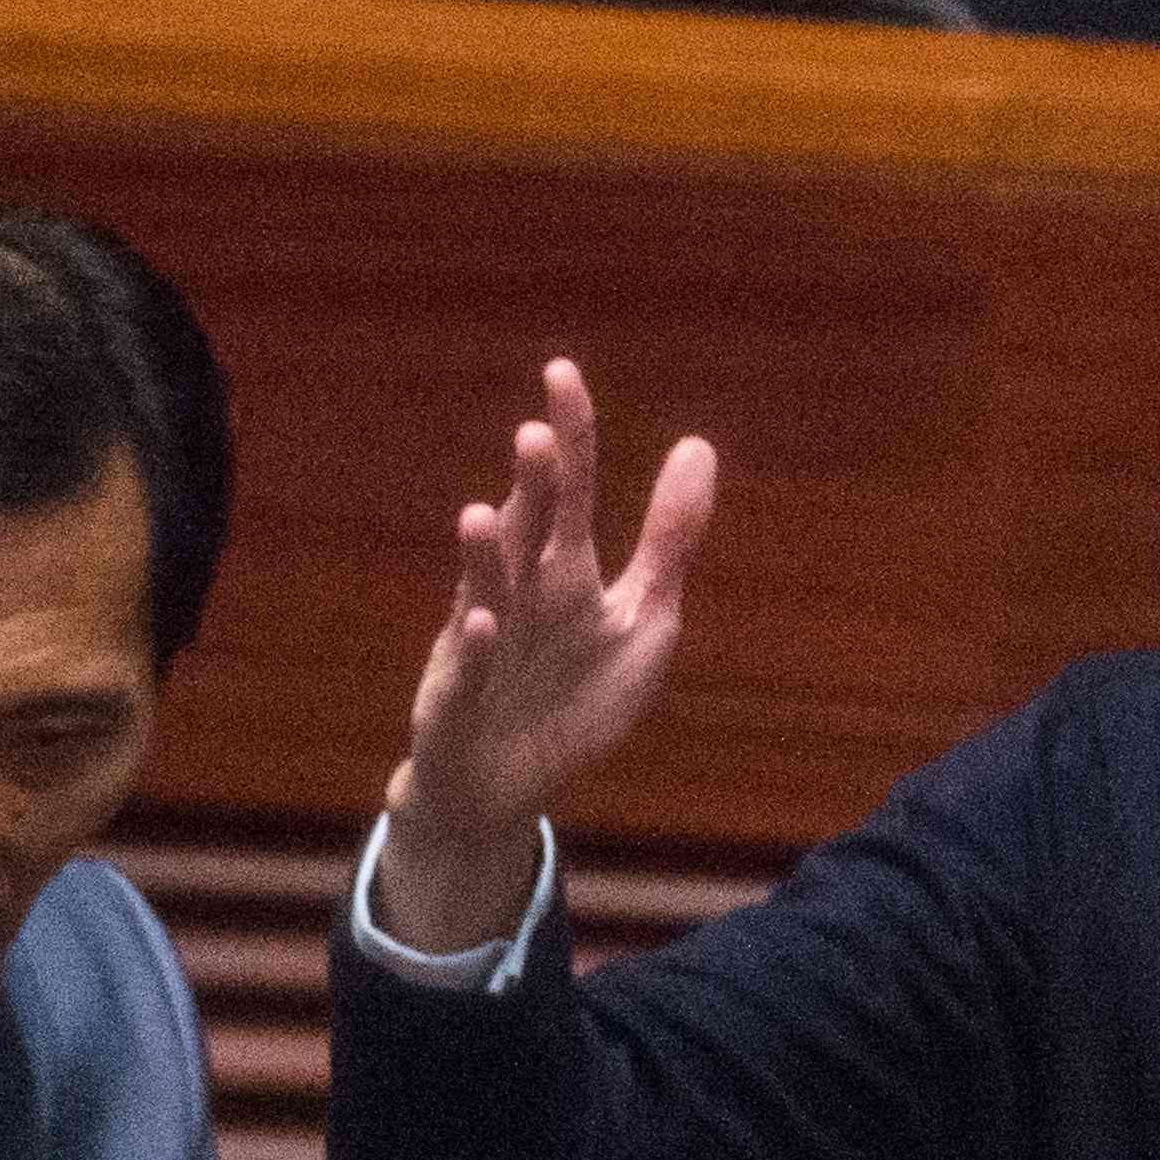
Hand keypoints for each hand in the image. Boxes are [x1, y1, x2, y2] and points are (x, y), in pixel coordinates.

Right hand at [375, 358, 719, 948]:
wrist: (503, 786)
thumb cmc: (572, 698)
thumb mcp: (642, 620)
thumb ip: (669, 540)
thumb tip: (700, 444)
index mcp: (564, 573)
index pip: (569, 493)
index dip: (570, 438)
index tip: (563, 373)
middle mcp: (518, 596)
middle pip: (525, 532)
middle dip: (528, 492)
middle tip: (534, 437)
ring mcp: (483, 645)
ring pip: (482, 592)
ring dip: (483, 558)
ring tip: (481, 514)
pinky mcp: (460, 702)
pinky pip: (468, 674)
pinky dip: (476, 652)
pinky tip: (484, 625)